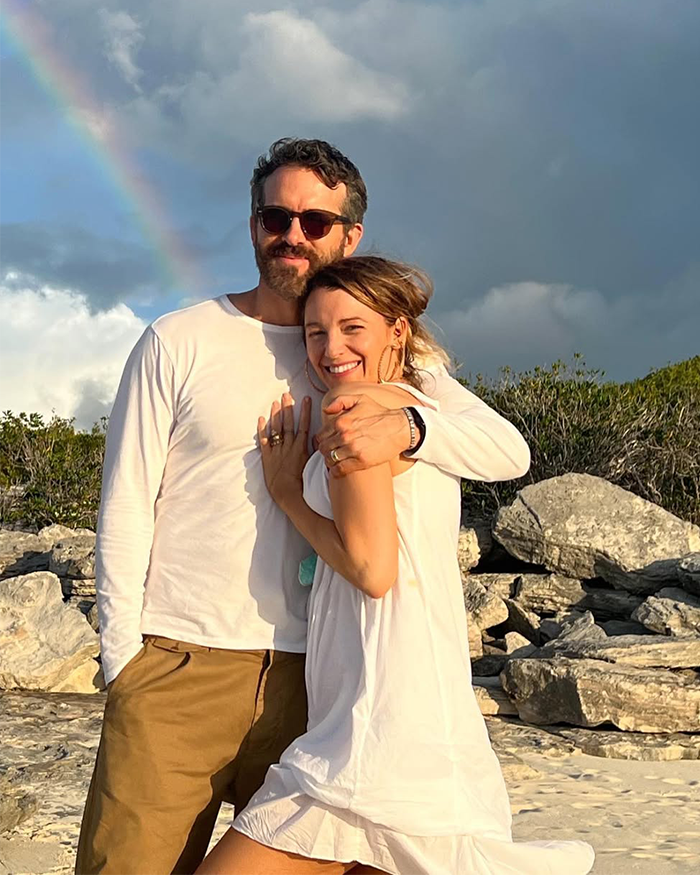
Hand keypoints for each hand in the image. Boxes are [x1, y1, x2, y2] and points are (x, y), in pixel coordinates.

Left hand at [258, 394, 311, 509]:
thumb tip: (325, 442)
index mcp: (301, 448)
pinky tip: (261, 419)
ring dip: (276, 415)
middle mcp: (289, 446)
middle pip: (288, 423)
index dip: (305, 411)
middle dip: (288, 408)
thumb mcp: (315, 467)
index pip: (304, 425)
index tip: (306, 399)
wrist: (287, 494)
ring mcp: (277, 451)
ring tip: (275, 403)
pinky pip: (263, 441)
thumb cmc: (304, 484)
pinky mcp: (267, 457)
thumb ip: (318, 453)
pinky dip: (261, 430)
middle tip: (286, 394)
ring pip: (276, 429)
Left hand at [316, 394, 410, 476]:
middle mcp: (345, 435)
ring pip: (330, 459)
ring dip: (330, 461)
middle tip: (331, 452)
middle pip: (323, 448)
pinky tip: (339, 469)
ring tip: (335, 460)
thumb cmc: (380, 413)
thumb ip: (340, 401)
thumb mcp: (360, 399)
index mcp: (341, 421)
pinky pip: (340, 469)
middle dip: (325, 451)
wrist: (400, 427)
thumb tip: (326, 410)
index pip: (320, 435)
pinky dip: (336, 471)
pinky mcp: (361, 461)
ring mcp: (353, 449)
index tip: (327, 443)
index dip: (322, 440)